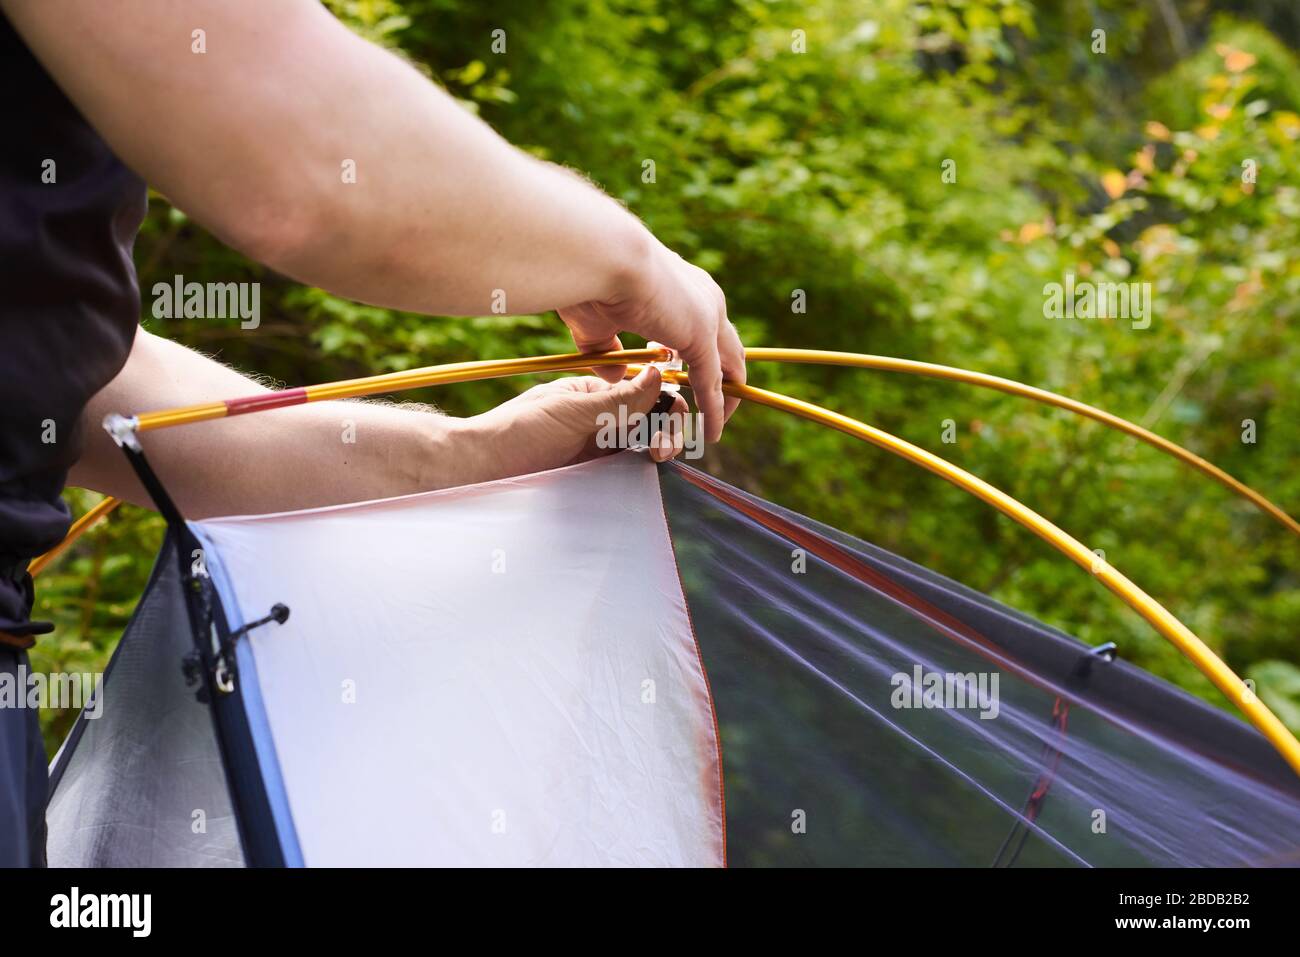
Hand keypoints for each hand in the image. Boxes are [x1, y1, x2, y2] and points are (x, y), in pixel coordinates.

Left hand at [464, 366, 690, 480]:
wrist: (483, 468)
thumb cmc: (519, 431)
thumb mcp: (571, 411)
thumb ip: (618, 399)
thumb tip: (658, 373)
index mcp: (596, 394)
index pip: (645, 391)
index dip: (665, 402)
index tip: (673, 417)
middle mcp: (601, 418)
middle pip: (651, 420)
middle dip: (667, 429)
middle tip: (663, 447)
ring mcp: (599, 447)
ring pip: (645, 445)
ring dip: (661, 447)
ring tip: (658, 457)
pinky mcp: (594, 474)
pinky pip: (629, 470)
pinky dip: (644, 469)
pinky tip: (649, 471)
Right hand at [559, 237, 744, 443]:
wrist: (600, 257)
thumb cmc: (591, 280)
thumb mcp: (597, 323)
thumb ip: (607, 350)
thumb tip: (616, 374)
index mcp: (682, 286)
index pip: (703, 326)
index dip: (698, 357)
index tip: (684, 378)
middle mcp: (704, 297)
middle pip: (728, 347)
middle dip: (725, 380)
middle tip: (717, 409)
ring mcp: (707, 315)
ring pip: (729, 365)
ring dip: (726, 398)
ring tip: (717, 426)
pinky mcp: (702, 335)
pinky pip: (713, 382)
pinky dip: (715, 409)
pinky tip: (711, 432)